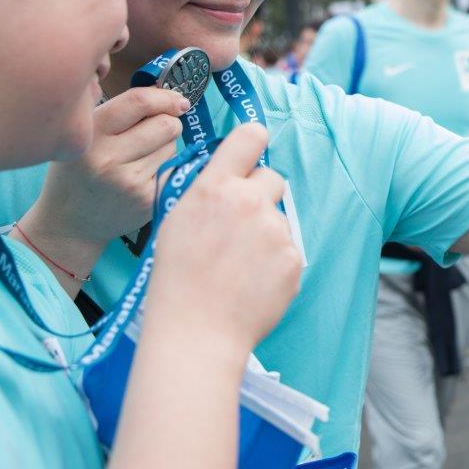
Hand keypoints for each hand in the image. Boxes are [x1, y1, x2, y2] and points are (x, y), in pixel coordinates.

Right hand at [27, 87, 190, 247]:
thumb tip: (166, 92)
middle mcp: (108, 158)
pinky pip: (173, 169)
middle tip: (155, 132)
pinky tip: (145, 176)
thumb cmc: (79, 171)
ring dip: (165, 146)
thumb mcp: (83, 135)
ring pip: (173, 146)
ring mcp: (129, 182)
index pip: (139, 102)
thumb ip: (117, 112)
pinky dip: (165, 167)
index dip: (165, 97)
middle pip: (166, 124)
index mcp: (90, 133)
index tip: (177, 100)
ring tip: (141, 158)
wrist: (68, 223)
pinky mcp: (146, 200)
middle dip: (169, 123)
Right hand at [148, 124, 301, 351]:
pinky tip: (252, 284)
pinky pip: (288, 250)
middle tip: (240, 227)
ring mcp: (275, 231)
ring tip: (239, 267)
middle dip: (261, 196)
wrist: (196, 331)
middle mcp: (249, 201)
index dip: (254, 142)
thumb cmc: (175, 280)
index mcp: (214, 187)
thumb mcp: (176, 221)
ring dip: (266, 235)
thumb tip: (225, 176)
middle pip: (273, 179)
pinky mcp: (293, 259)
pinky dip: (275, 265)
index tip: (253, 152)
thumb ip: (205, 193)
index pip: (250, 137)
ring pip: (279, 220)